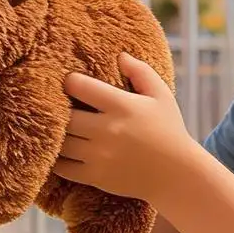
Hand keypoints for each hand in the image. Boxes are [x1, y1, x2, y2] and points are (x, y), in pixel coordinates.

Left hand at [54, 54, 194, 201]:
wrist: (176, 174)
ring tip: (58, 128)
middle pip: (65, 117)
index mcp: (121, 106)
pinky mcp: (95, 177)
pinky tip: (61, 151)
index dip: (71, 81)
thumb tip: (120, 56)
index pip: (79, 86)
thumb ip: (141, 72)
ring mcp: (99, 155)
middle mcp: (107, 130)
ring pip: (61, 142)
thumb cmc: (169, 130)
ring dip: (57, 135)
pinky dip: (57, 160)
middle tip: (59, 107)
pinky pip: (63, 168)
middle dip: (59, 111)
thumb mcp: (161, 95)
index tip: (72, 83)